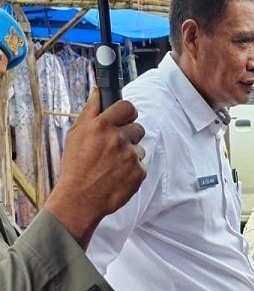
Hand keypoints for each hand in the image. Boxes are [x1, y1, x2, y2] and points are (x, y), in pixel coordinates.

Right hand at [43, 90, 145, 248]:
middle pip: (137, 127)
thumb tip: (98, 91)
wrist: (79, 199)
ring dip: (129, 154)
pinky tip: (117, 176)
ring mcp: (131, 156)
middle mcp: (118, 138)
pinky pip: (141, 166)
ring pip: (139, 148)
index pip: (127, 107)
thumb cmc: (75, 166)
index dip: (126, 113)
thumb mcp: (75, 135)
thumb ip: (90, 111)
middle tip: (113, 147)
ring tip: (111, 165)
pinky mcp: (139, 172)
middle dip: (128, 135)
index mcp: (101, 126)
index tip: (123, 118)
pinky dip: (132, 170)